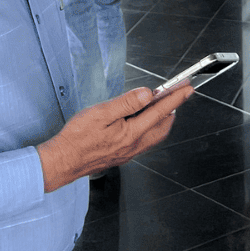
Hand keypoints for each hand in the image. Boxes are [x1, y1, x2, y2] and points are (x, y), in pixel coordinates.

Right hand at [37, 84, 192, 191]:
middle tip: (178, 94)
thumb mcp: (102, 113)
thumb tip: (148, 94)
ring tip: (163, 104)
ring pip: (154, 135)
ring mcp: (128, 152)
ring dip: (162, 119)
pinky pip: (144, 140)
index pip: (160, 112)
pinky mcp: (121, 154)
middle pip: (162, 126)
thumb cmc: (77, 138)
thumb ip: (127, 103)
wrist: (62, 162)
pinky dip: (151, 127)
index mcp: (131, 133)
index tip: (187, 88)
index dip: (175, 98)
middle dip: (173, 109)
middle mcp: (134, 145)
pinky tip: (142, 120)